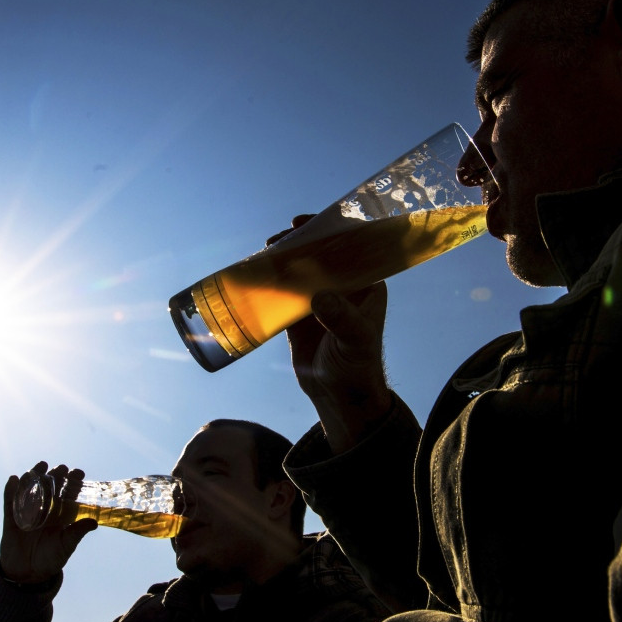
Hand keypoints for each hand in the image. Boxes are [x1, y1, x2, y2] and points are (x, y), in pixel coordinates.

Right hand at [0, 461, 96, 583]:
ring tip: (40, 466)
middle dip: (55, 475)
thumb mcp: (66, 545)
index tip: (78, 473)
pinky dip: (10, 491)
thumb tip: (94, 522)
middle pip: (49, 486)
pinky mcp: (12, 519)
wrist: (28, 574)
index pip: (67, 493)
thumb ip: (77, 533)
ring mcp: (27, 512)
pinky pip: (10, 503)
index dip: (72, 481)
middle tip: (61, 469)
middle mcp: (44, 509)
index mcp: (60, 513)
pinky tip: (14, 480)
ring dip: (33, 476)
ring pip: (30, 490)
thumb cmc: (50, 558)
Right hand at [274, 215, 392, 453]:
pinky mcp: (298, 315)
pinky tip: (255, 274)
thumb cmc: (357, 367)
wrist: (339, 397)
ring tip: (264, 253)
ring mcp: (319, 300)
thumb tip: (320, 297)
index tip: (306, 224)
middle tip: (278, 239)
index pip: (349, 249)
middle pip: (319, 255)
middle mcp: (343, 288)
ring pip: (299, 271)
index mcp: (366, 285)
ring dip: (282, 259)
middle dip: (299, 242)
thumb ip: (342, 319)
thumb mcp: (355, 340)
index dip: (329, 231)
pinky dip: (270, 282)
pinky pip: (283, 291)